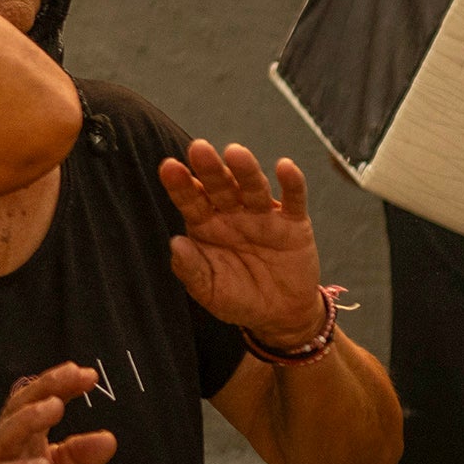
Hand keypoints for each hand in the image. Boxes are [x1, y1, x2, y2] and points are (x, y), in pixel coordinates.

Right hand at [0, 362, 118, 463]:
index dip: (60, 384)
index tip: (88, 375)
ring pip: (5, 435)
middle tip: (72, 375)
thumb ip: (78, 455)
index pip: (37, 399)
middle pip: (20, 406)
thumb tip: (111, 439)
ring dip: (29, 419)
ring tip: (55, 407)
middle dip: (46, 388)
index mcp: (20, 433)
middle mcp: (1, 441)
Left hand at [155, 140, 331, 350]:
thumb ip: (191, 269)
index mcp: (206, 225)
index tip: (168, 167)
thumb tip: (175, 243)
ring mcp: (263, 215)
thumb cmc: (237, 298)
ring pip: (254, 187)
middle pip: (220, 186)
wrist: (280, 315)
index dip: (180, 184)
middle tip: (199, 149)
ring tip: (236, 153)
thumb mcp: (209, 291)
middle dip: (210, 168)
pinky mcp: (294, 223)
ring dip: (246, 170)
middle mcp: (233, 214)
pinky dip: (291, 183)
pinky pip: (294, 200)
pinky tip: (285, 167)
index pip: (191, 200)